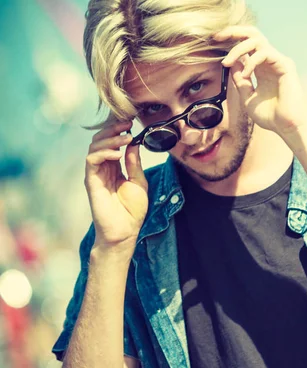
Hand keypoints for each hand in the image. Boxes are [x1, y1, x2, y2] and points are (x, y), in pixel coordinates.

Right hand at [85, 121, 147, 251]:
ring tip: (126, 137)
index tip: (132, 122)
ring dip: (110, 139)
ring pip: (95, 146)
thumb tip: (133, 142)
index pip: (112, 142)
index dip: (118, 130)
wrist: (125, 231)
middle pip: (101, 139)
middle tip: (127, 123)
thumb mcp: (139, 182)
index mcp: (114, 167)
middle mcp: (103, 168)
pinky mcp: (91, 181)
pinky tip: (117, 154)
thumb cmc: (132, 211)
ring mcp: (95, 174)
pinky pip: (92, 160)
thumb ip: (134, 163)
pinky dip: (104, 153)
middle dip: (113, 129)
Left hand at [215, 26, 306, 136]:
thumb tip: (231, 63)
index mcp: (261, 68)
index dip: (232, 40)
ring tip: (228, 62)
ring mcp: (278, 62)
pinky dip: (252, 61)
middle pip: (253, 35)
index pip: (247, 46)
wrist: (286, 128)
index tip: (215, 42)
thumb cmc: (270, 117)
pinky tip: (246, 74)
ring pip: (257, 41)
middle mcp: (270, 62)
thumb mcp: (247, 98)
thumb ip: (240, 81)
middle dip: (234, 32)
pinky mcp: (285, 65)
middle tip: (217, 37)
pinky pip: (265, 53)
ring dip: (239, 49)